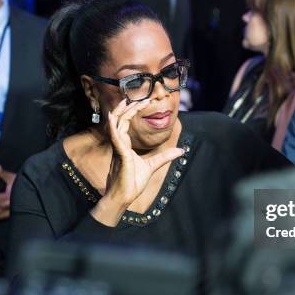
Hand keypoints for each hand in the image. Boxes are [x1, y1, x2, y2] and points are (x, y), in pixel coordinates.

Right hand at [91, 100, 183, 225]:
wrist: (123, 197)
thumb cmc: (132, 183)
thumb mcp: (153, 166)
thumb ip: (165, 156)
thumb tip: (181, 150)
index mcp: (125, 146)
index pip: (126, 123)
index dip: (133, 111)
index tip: (144, 101)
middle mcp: (120, 145)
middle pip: (121, 121)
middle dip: (129, 108)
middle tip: (140, 97)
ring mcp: (118, 149)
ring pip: (117, 126)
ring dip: (121, 113)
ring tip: (125, 101)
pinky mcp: (120, 156)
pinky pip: (115, 139)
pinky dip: (113, 128)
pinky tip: (113, 118)